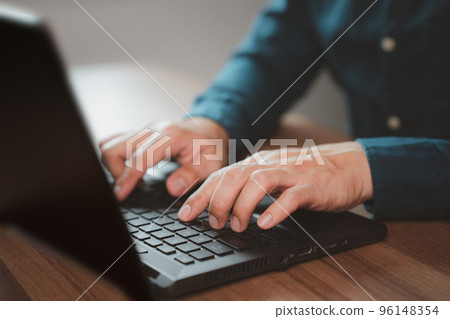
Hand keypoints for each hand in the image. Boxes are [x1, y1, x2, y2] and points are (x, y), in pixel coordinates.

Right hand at [100, 117, 228, 200]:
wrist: (209, 128)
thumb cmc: (210, 147)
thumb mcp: (210, 165)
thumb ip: (191, 176)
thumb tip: (172, 188)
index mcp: (170, 136)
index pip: (139, 157)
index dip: (127, 177)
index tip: (120, 195)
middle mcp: (152, 128)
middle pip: (114, 147)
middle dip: (115, 172)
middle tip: (129, 189)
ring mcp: (142, 128)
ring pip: (109, 144)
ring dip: (114, 165)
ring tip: (133, 181)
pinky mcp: (137, 132)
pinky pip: (114, 142)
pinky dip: (116, 159)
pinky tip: (133, 171)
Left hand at [178, 141, 372, 231]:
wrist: (347, 165)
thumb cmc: (306, 174)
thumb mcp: (272, 176)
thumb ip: (249, 186)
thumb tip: (220, 206)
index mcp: (257, 163)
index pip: (221, 176)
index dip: (200, 195)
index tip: (185, 214)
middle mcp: (270, 164)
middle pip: (235, 176)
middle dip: (218, 201)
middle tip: (215, 223)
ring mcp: (291, 173)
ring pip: (259, 182)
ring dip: (243, 206)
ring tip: (238, 226)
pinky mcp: (311, 185)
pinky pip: (291, 196)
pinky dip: (276, 210)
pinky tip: (266, 223)